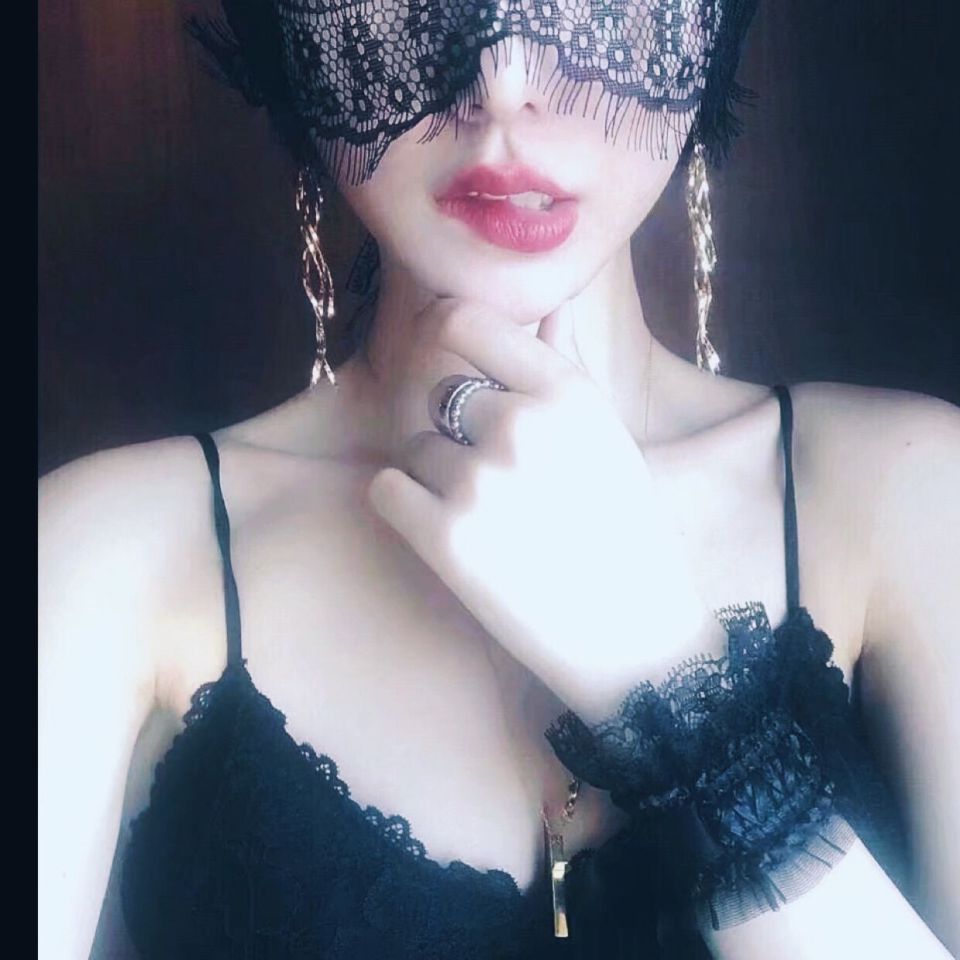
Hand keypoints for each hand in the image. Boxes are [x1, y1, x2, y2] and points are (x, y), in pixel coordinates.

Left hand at [367, 296, 724, 720]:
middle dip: (454, 426)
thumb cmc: (629, 533)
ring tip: (483, 513)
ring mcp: (479, 483)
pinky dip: (402, 505)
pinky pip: (386, 490)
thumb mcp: (611, 439)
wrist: (634, 636)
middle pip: (439, 393)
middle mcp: (520, 427)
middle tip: (490, 472)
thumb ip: (568, 367)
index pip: (469, 322)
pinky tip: (442, 527)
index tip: (444, 344)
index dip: (445, 328)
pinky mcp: (444, 539)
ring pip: (413, 447)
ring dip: (434, 472)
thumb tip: (550, 308)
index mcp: (566, 395)